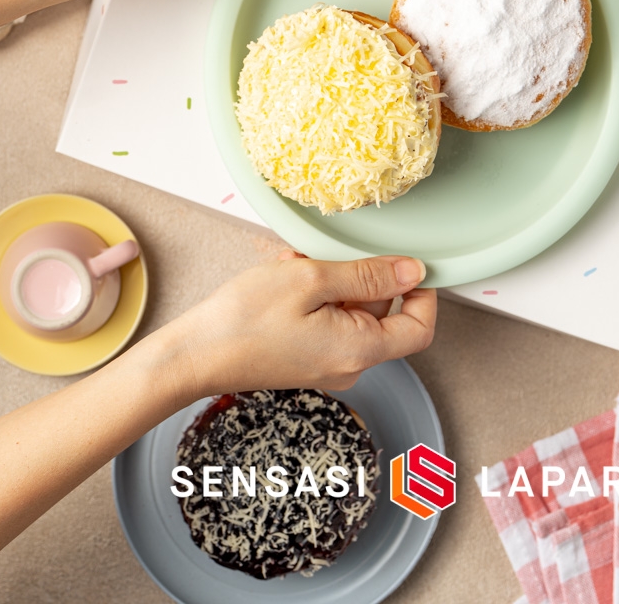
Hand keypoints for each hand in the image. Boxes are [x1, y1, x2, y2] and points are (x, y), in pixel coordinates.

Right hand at [166, 254, 435, 395]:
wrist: (194, 355)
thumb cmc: (245, 320)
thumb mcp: (311, 280)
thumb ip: (367, 274)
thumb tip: (414, 271)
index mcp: (360, 349)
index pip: (420, 328)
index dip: (424, 293)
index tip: (408, 262)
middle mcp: (350, 364)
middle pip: (384, 313)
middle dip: (359, 275)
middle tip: (324, 255)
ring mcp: (328, 362)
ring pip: (352, 309)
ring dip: (329, 279)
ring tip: (294, 265)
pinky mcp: (308, 356)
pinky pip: (328, 318)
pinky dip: (313, 294)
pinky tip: (284, 279)